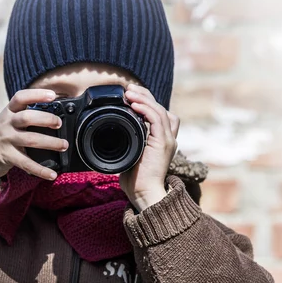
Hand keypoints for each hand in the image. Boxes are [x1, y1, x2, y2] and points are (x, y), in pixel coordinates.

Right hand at [0, 89, 68, 182]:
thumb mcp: (5, 123)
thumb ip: (22, 119)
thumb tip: (52, 119)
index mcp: (7, 113)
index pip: (21, 97)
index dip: (37, 94)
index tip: (52, 95)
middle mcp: (6, 124)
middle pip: (27, 117)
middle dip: (46, 119)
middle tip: (59, 123)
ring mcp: (6, 140)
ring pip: (31, 140)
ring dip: (50, 143)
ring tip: (64, 145)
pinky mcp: (6, 157)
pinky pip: (26, 164)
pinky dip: (41, 170)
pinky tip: (52, 174)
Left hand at [119, 83, 179, 211]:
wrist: (144, 193)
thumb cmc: (136, 180)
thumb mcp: (130, 156)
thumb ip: (128, 144)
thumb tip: (114, 137)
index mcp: (161, 140)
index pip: (159, 114)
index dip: (147, 102)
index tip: (131, 96)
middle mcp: (168, 138)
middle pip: (160, 108)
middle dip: (145, 96)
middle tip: (129, 89)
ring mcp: (167, 140)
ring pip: (159, 110)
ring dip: (144, 98)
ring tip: (130, 92)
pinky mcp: (163, 143)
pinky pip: (157, 119)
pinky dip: (146, 109)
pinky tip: (134, 104)